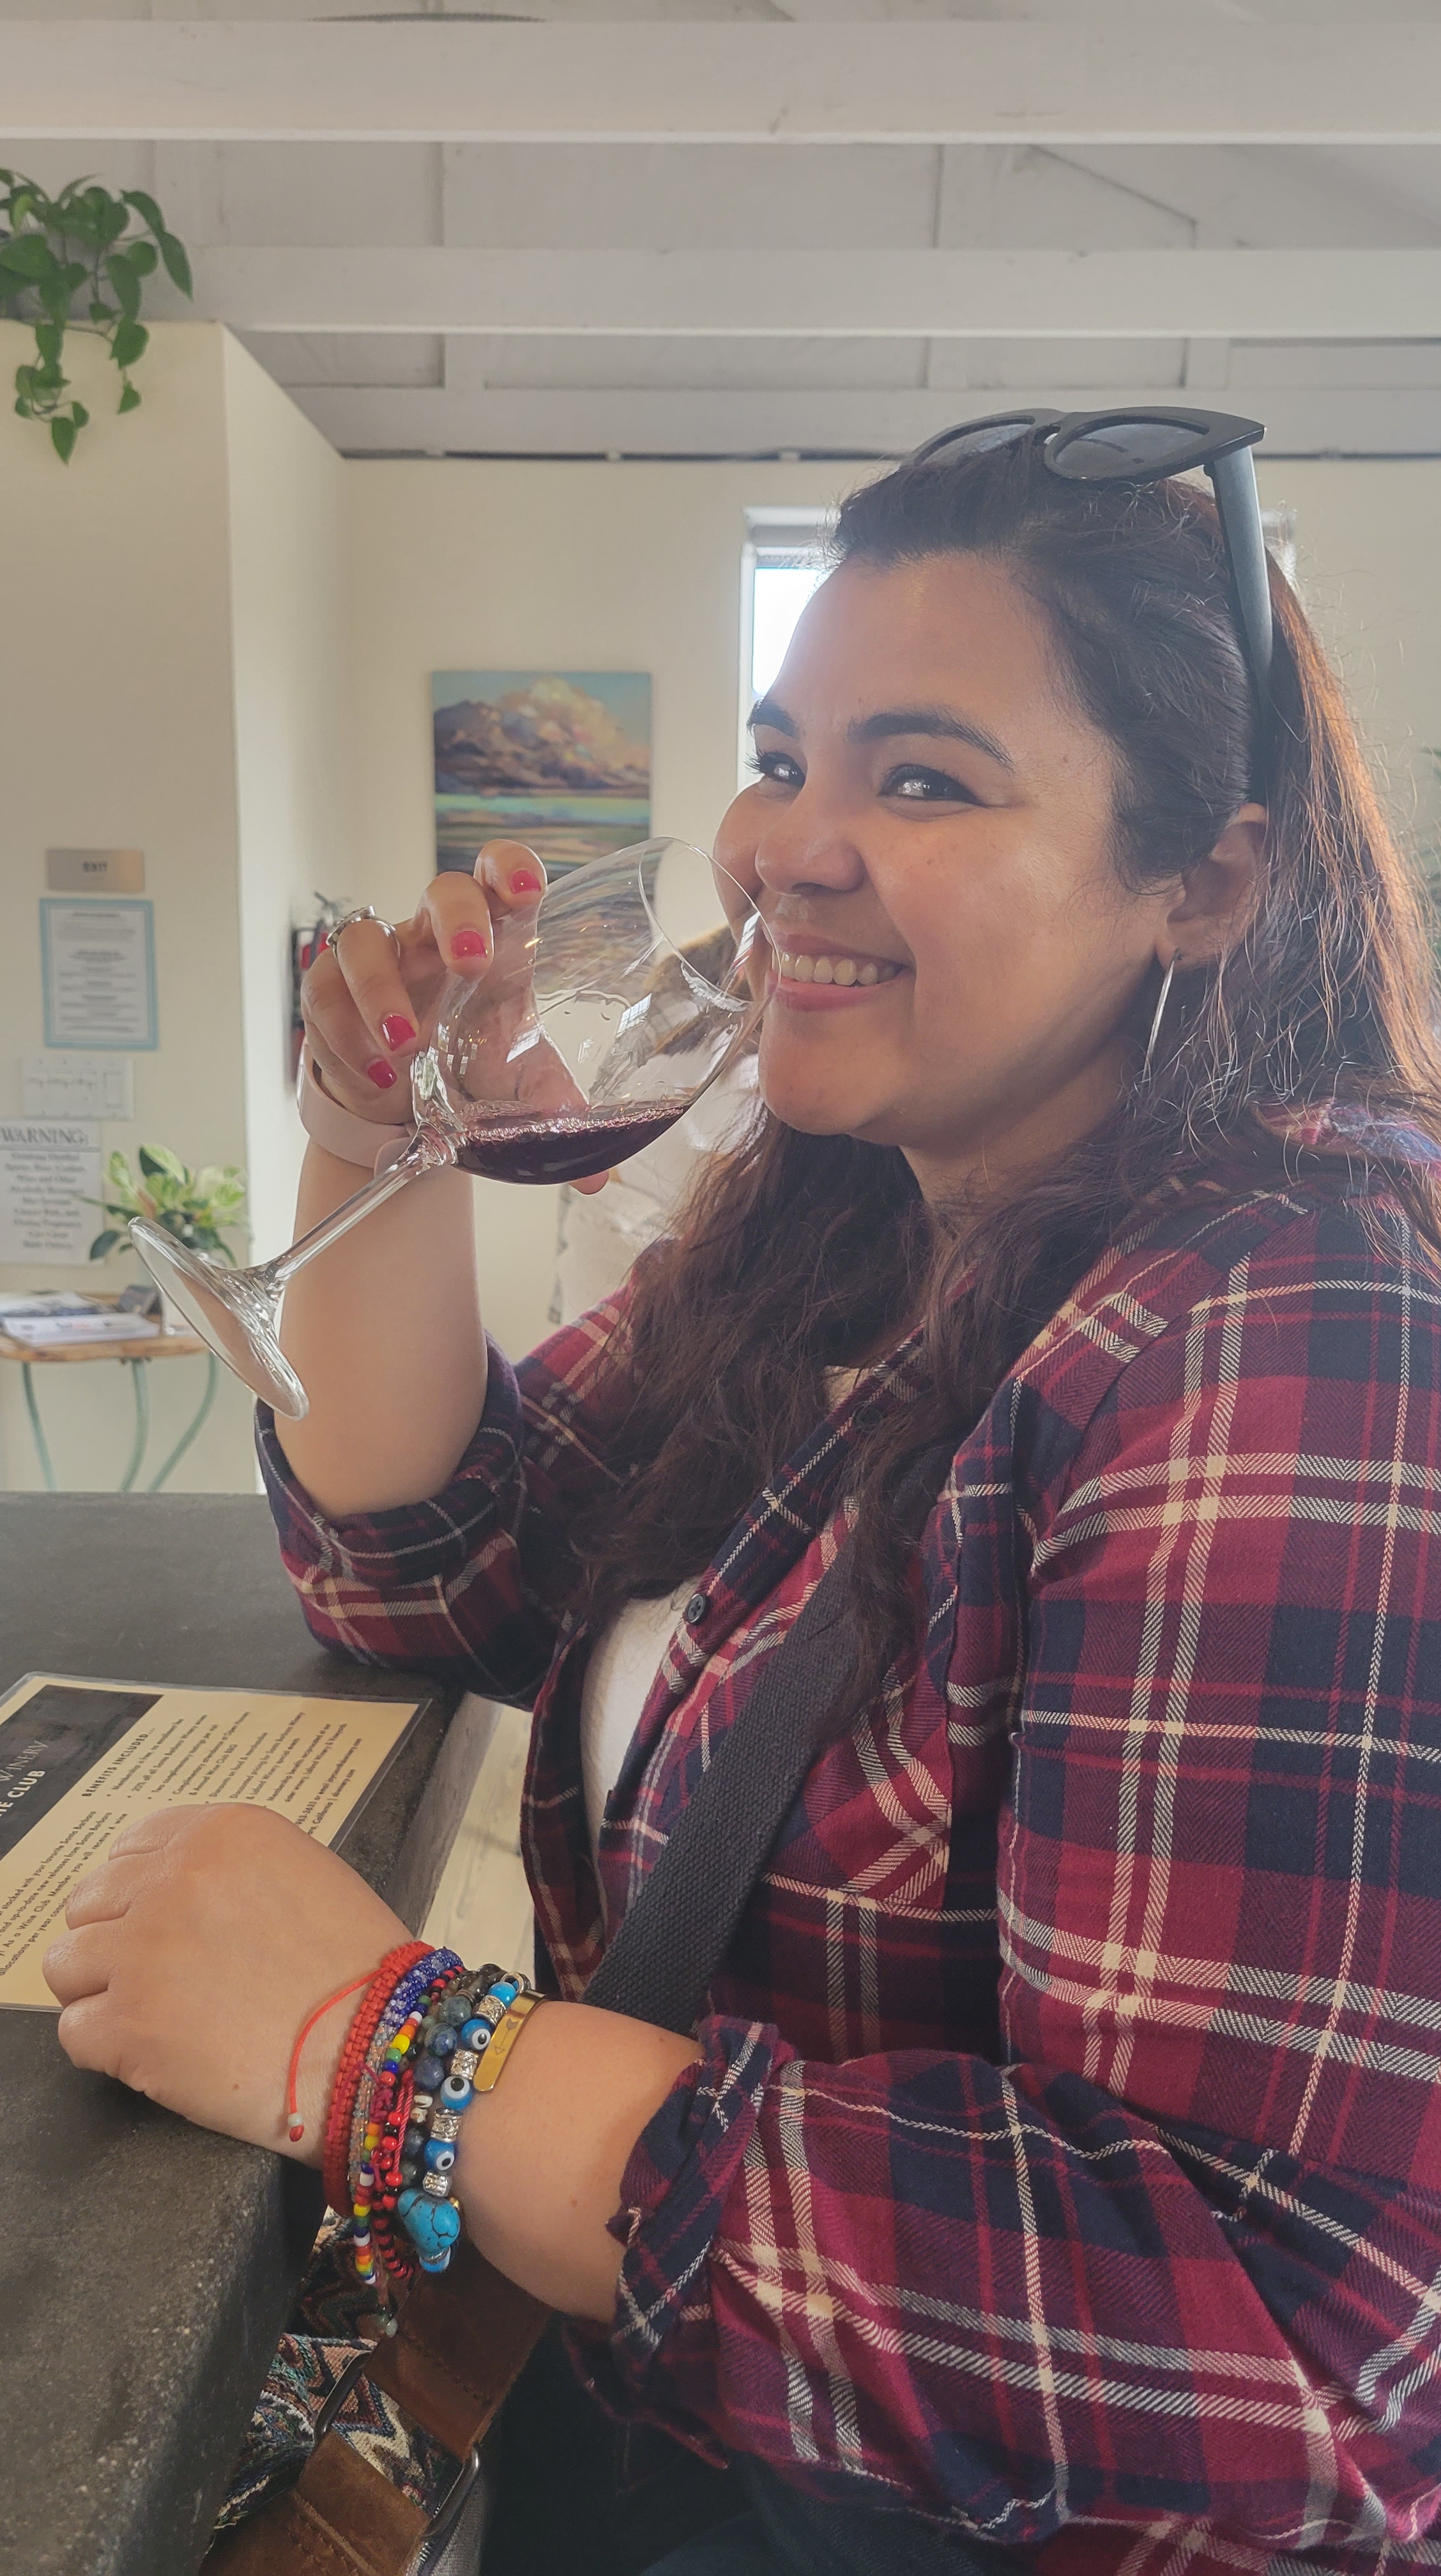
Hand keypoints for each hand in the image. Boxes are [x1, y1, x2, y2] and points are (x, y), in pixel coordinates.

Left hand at [42, 1805, 408, 2163]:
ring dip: (101, 1991)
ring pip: (67, 1964)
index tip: (155, 1923)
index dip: (138, 1893)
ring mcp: (142, 1951)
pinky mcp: (125, 2024)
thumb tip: (175, 1894)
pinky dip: (106, 2049)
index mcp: (220, 1834)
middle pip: (90, 1903)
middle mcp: (172, 1880)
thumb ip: (231, 1870)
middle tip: (160, 1978)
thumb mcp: (304, 1874)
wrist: (378, 2047)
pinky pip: (74, 2031)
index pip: (130, 1848)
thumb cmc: (359, 1970)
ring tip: (154, 2017)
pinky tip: (155, 2054)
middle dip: (116, 1940)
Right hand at [303, 841, 543, 1124]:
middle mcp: (435, 937)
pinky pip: (325, 991)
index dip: (510, 867)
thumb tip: (597, 1174)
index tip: (526, 888)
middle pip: (442, 892)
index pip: (501, 875)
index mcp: (494, 941)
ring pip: (367, 939)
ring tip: (406, 1046)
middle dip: (457, 920)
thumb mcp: (513, 1081)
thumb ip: (551, 1109)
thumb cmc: (468, 1060)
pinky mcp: (329, 987)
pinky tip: (375, 1075)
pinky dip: (346, 1036)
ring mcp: (380, 957)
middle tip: (471, 965)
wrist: (402, 1096)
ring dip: (383, 991)